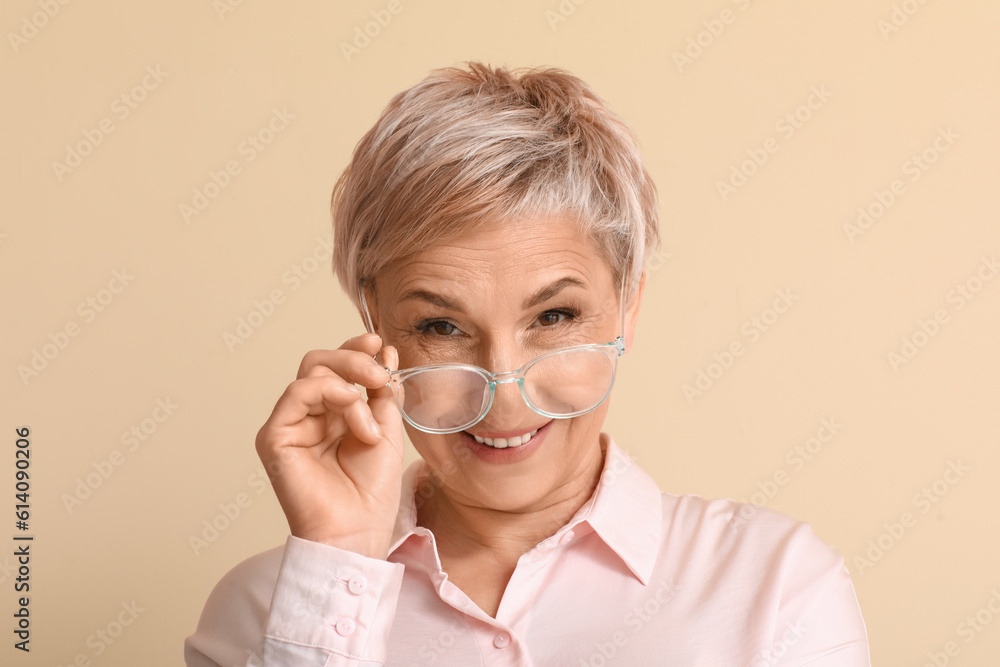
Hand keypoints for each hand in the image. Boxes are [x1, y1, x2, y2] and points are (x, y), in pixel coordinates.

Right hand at [255, 333, 403, 558]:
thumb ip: (383, 391)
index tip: (380, 343)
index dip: (355, 348)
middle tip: (380, 373)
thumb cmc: (371, 492)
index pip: (336, 367)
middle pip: (319, 362)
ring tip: (372, 418)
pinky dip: (334, 396)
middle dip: (354, 358)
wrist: (358, 531)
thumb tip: (386, 350)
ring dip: (351, 385)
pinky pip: (298, 393)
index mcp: (333, 415)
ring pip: (312, 373)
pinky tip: (357, 421)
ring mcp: (289, 425)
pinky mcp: (274, 437)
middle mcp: (308, 416)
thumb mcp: (388, 428)